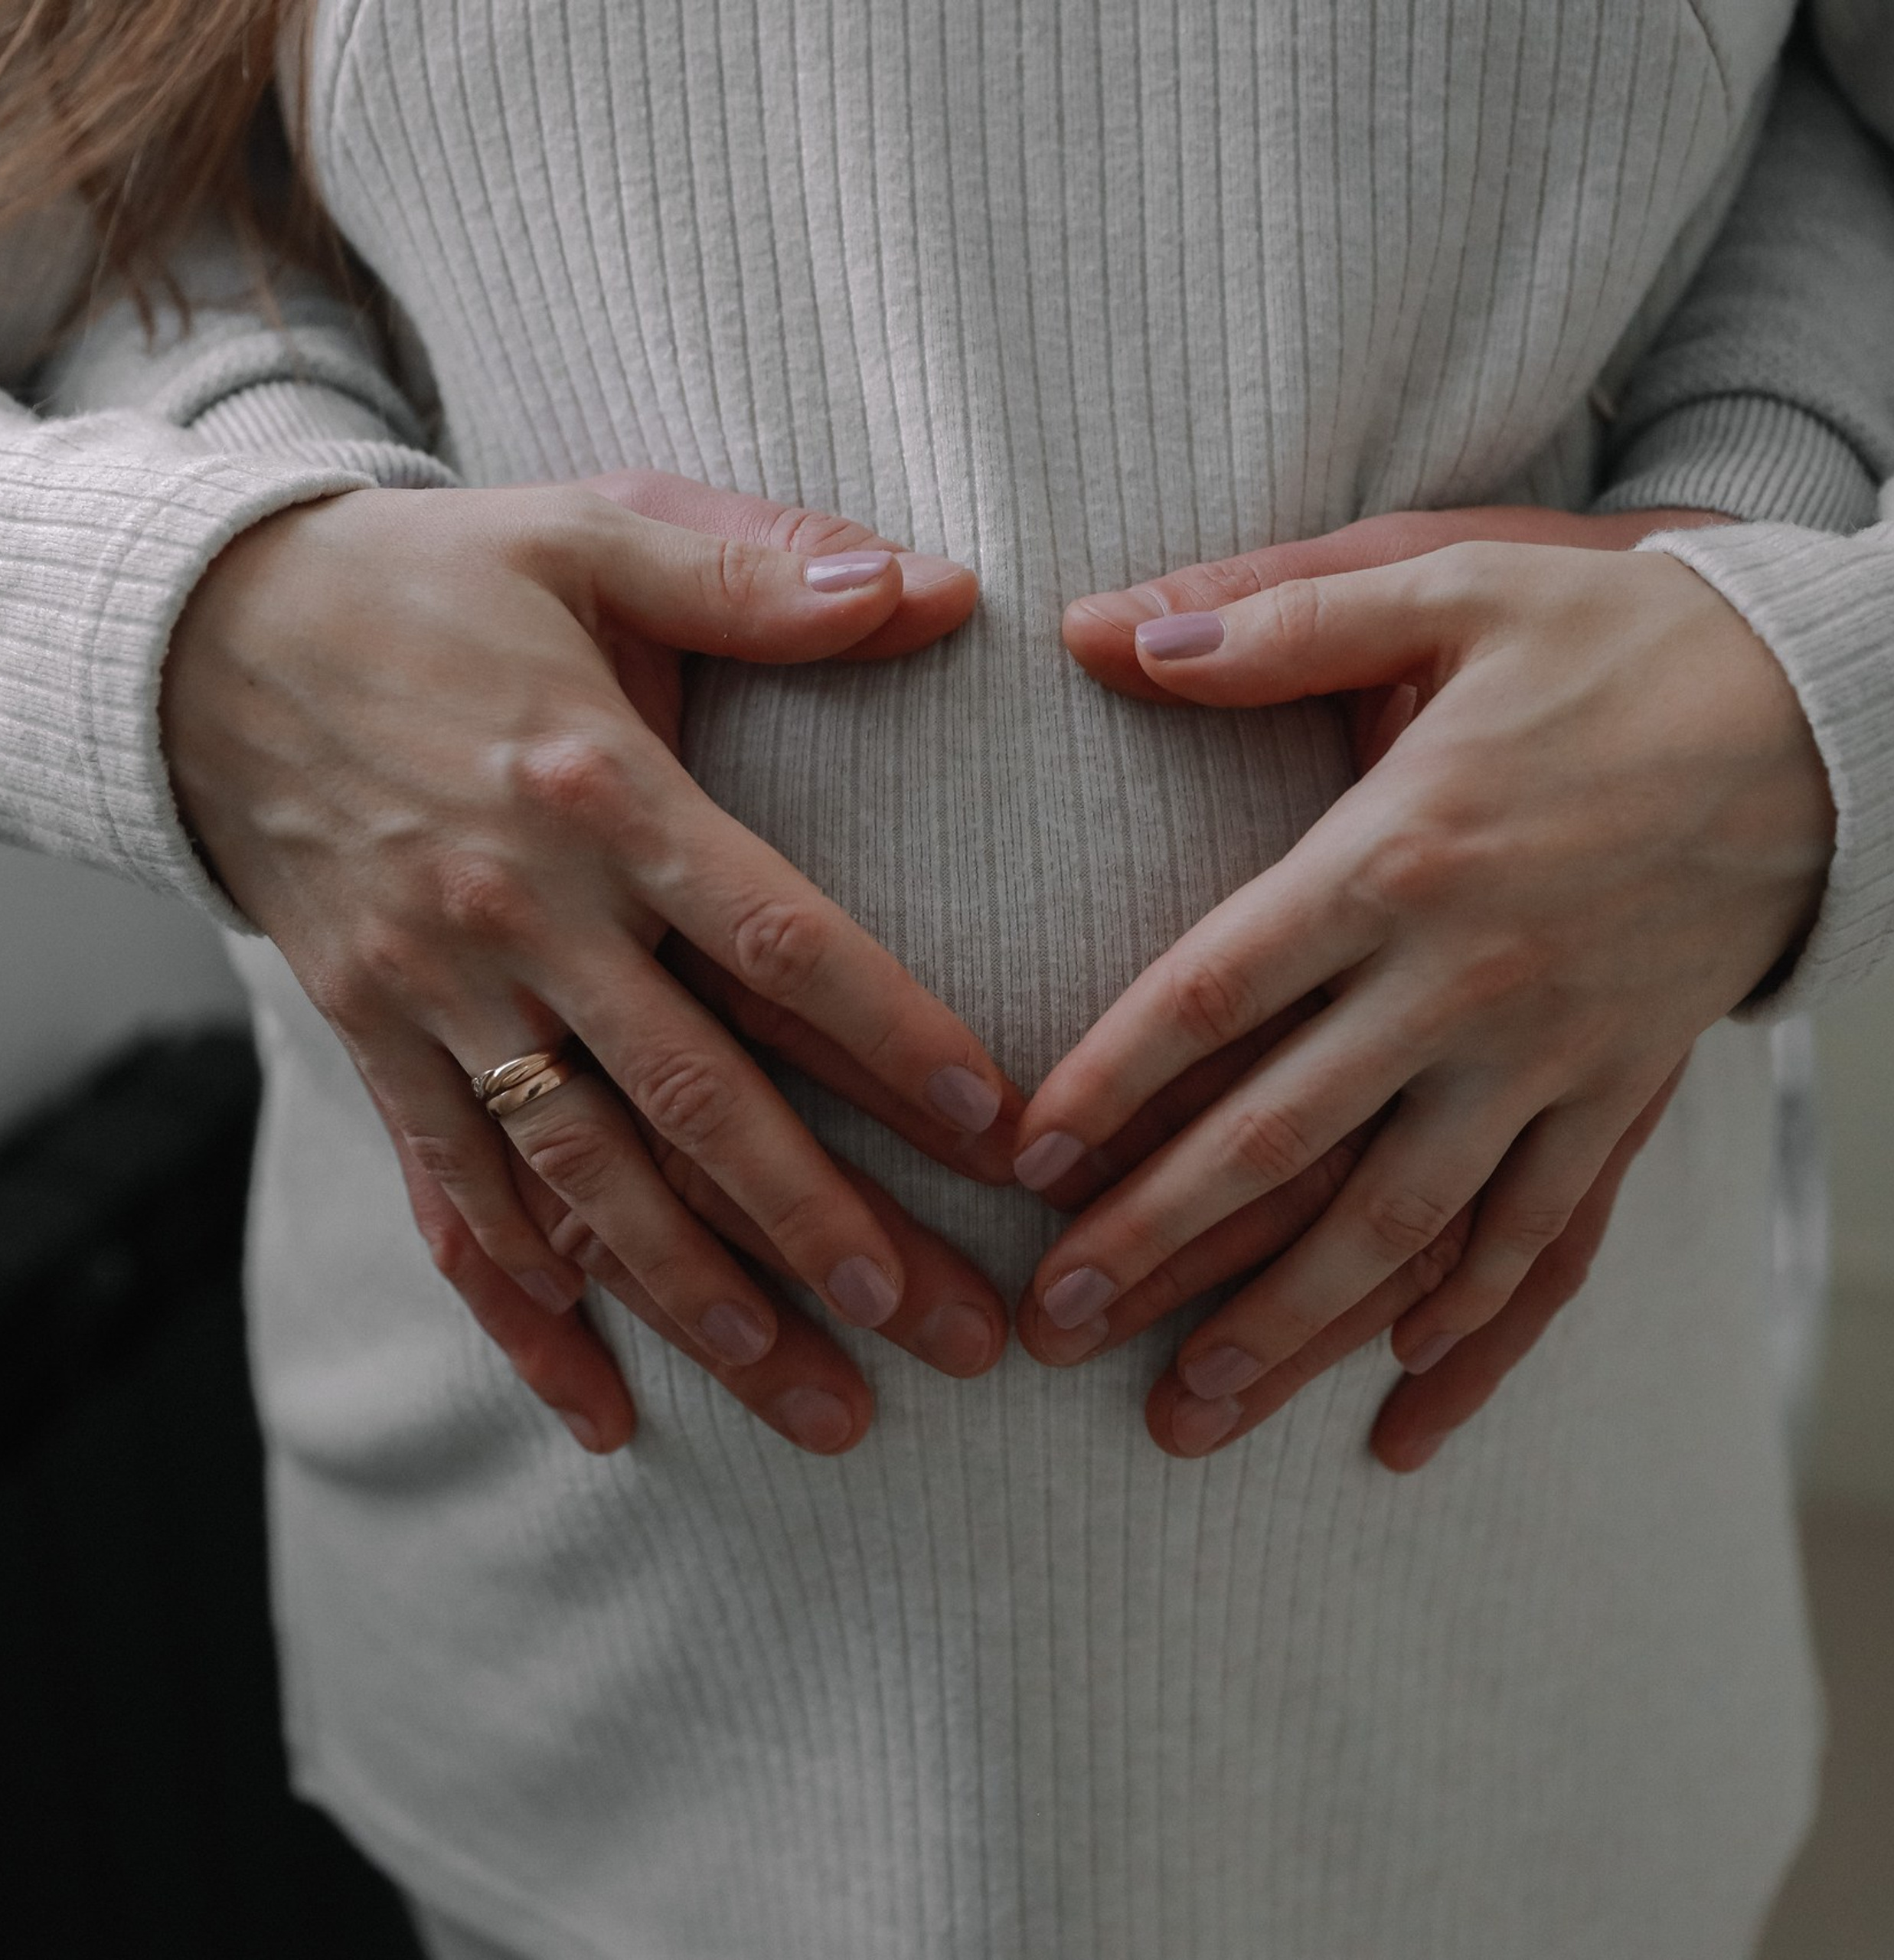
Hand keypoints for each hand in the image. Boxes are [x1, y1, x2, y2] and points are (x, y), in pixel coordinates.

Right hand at [165, 479, 1016, 1451]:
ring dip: (707, 1306)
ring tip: (827, 1409)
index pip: (777, 938)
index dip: (892, 1037)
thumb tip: (933, 587)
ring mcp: (435, 998)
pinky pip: (449, 1201)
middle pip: (695, 1101)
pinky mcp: (371, 1046)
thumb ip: (757, 570)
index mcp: (596, 790)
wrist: (207, 637)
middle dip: (830, 1228)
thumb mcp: (591, 530)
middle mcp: (518, 913)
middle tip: (955, 1335)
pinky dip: (522, 1315)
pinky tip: (601, 1413)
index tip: (999, 1130)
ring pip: (585, 1184)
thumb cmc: (434, 584)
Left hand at [1019, 512, 1816, 1460]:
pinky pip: (1548, 1231)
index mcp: (1395, 857)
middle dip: (1158, 1239)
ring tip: (1189, 1405)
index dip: (1106, 1081)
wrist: (1830, 707)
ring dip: (1289, 1323)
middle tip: (1052, 1320)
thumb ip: (1274, 618)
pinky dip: (1478, 1317)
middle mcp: (1463, 978)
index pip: (1213, 992)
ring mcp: (1552, 1052)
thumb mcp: (1445, 583)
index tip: (1022, 1164)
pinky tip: (1406, 1386)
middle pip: (1281, 1137)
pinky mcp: (1627, 1088)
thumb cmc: (1620, 636)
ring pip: (1402, 1223)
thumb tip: (1100, 627)